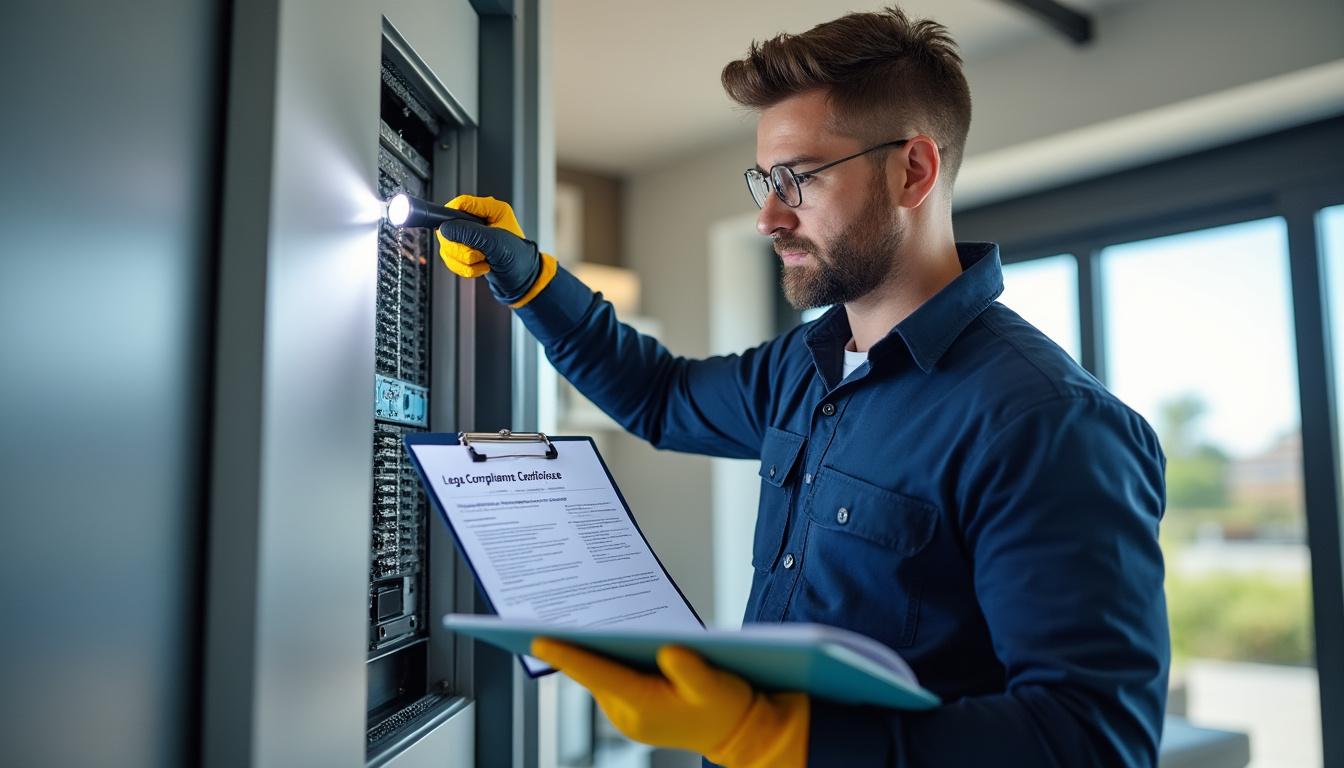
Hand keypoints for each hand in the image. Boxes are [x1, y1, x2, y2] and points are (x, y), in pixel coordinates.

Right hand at [435, 195, 555, 305]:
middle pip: (449, 228)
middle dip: (461, 248)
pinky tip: (480, 268)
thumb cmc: (519, 259)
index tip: (455, 234)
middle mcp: (479, 220)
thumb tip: (446, 228)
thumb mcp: (496, 244)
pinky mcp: (466, 250)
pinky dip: (463, 268)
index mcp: (491, 209)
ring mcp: (471, 236)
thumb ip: (470, 233)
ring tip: (483, 262)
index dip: (453, 219)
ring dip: (463, 261)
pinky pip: (451, 258)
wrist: (522, 280)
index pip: (461, 204)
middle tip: (478, 255)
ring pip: (447, 246)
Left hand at [530, 638, 808, 766]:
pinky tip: (608, 637)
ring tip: (574, 619)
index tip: (538, 639)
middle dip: (575, 646)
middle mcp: (628, 715)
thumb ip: (691, 669)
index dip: (566, 655)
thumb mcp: (715, 684)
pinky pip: (611, 680)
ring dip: (591, 652)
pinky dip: (607, 660)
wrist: (739, 731)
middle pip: (592, 673)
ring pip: (600, 676)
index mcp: (643, 707)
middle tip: (552, 614)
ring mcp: (628, 715)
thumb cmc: (727, 707)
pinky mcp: (634, 709)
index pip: (596, 675)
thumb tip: (668, 651)